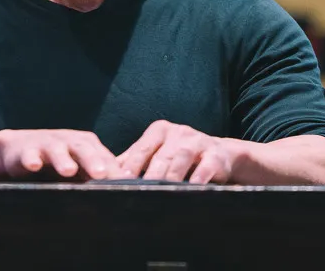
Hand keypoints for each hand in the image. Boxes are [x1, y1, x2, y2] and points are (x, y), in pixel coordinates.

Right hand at [0, 129, 130, 180]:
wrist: (19, 149)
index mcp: (87, 145)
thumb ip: (101, 175)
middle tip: (101, 174)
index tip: (126, 186)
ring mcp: (48, 144)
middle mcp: (69, 141)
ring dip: (63, 159)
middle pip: (83, 149)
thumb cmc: (58, 161)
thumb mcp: (81, 167)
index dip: (114, 171)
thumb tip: (130, 191)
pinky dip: (31, 159)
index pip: (104, 158)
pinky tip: (34, 166)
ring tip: (68, 171)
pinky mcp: (26, 150)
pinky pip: (29, 155)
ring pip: (57, 150)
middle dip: (92, 161)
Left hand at [117, 120, 234, 183]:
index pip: (141, 148)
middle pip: (160, 156)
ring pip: (181, 158)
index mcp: (159, 131)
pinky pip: (207, 166)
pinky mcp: (215, 154)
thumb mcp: (158, 152)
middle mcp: (177, 132)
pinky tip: (192, 188)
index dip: (130, 165)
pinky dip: (199, 177)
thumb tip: (104, 172)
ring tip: (162, 192)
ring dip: (171, 176)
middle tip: (138, 192)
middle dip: (149, 174)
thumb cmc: (180, 156)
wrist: (220, 154)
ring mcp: (197, 141)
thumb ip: (134, 160)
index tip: (119, 180)